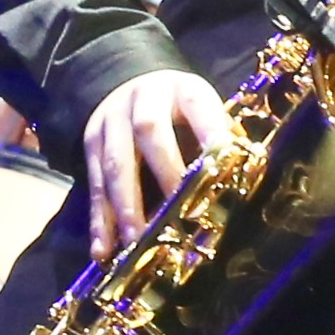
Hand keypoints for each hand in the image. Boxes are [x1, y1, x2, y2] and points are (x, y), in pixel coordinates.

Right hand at [82, 67, 229, 261]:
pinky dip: (99, 219)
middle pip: (149, 132)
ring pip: (116, 163)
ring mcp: (112, 120)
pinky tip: (103, 250)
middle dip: (164, 176)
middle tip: (175, 216)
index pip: (198, 105)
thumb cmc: (182, 112)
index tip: (221, 164)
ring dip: (126, 207)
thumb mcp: (203, 112)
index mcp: (183, 90)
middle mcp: (144, 99)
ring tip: (136, 243)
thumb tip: (243, 179)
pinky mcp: (91, 141)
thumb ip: (221, 141)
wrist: (132, 85)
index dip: (209, 132)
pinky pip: (94, 183)